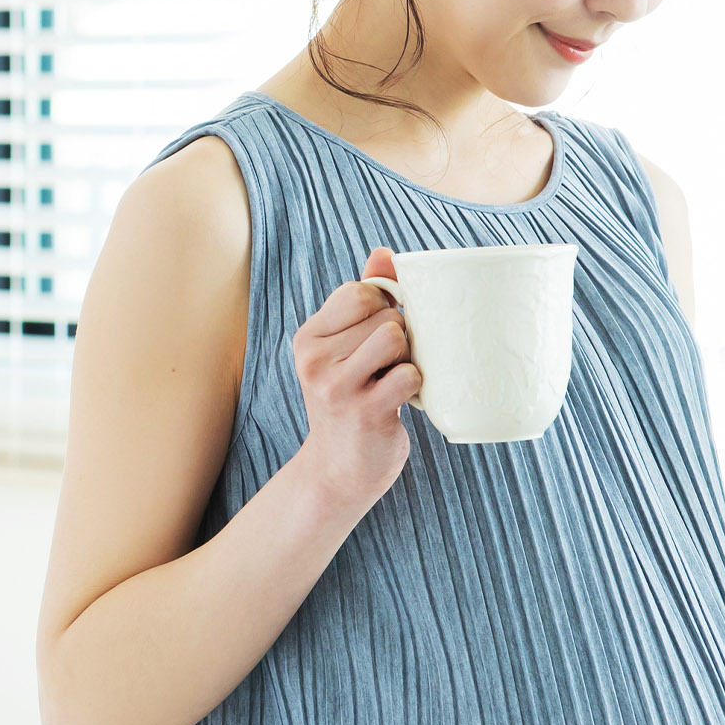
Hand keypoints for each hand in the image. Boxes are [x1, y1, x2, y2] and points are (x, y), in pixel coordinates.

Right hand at [292, 245, 422, 509]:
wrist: (339, 471)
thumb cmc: (352, 401)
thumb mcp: (346, 350)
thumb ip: (364, 300)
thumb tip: (384, 253)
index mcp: (309, 338)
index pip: (361, 292)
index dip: (386, 308)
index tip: (380, 335)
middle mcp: (315, 359)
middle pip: (386, 316)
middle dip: (400, 337)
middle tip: (386, 369)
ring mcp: (337, 386)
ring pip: (397, 337)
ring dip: (408, 358)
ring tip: (393, 380)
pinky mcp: (365, 411)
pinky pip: (409, 374)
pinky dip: (415, 385)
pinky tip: (400, 402)